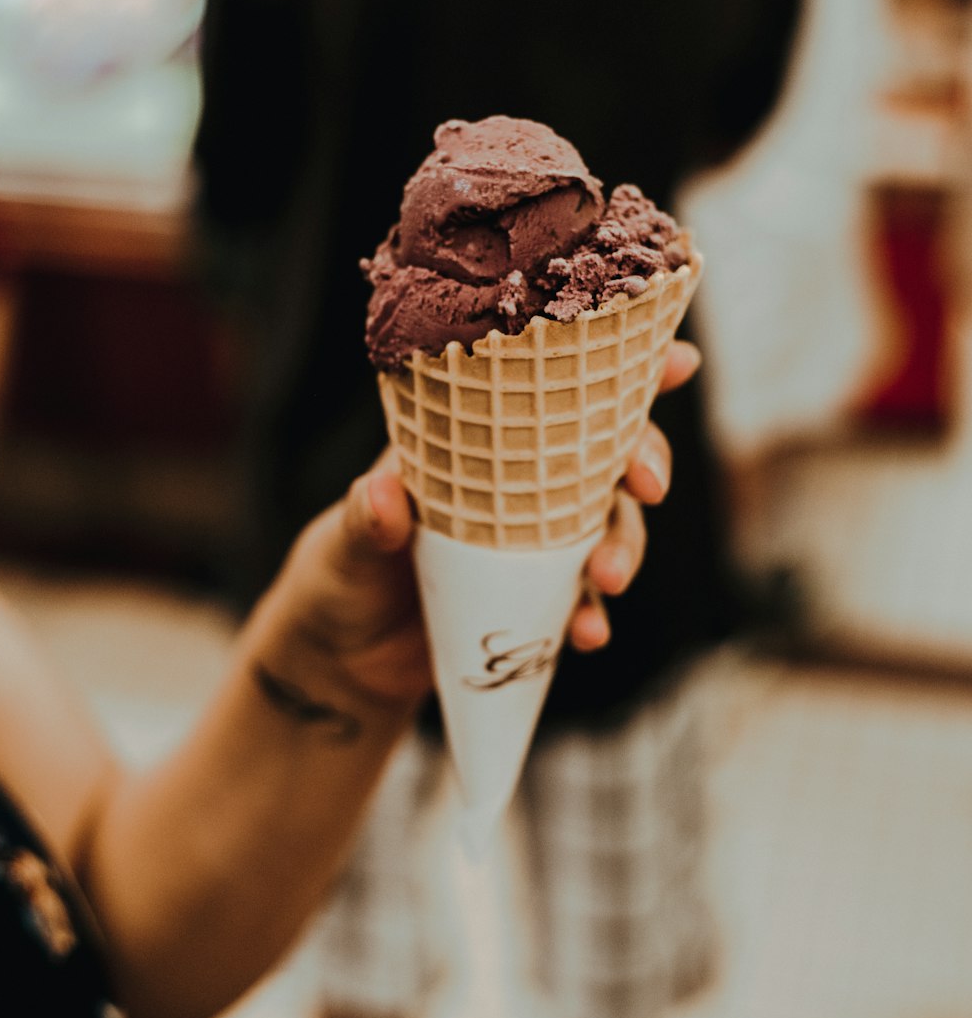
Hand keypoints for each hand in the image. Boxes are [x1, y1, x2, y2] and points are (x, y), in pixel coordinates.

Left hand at [271, 340, 700, 701]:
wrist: (341, 657)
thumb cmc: (339, 571)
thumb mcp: (346, 541)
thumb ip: (367, 517)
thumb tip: (388, 495)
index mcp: (480, 442)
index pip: (555, 392)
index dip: (623, 373)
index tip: (677, 360)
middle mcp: (521, 485)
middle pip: (608, 457)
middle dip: (645, 462)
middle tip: (647, 487)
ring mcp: (536, 544)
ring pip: (611, 528)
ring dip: (625, 548)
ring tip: (608, 581)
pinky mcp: (539, 601)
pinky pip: (586, 602)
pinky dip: (595, 616)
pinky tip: (589, 634)